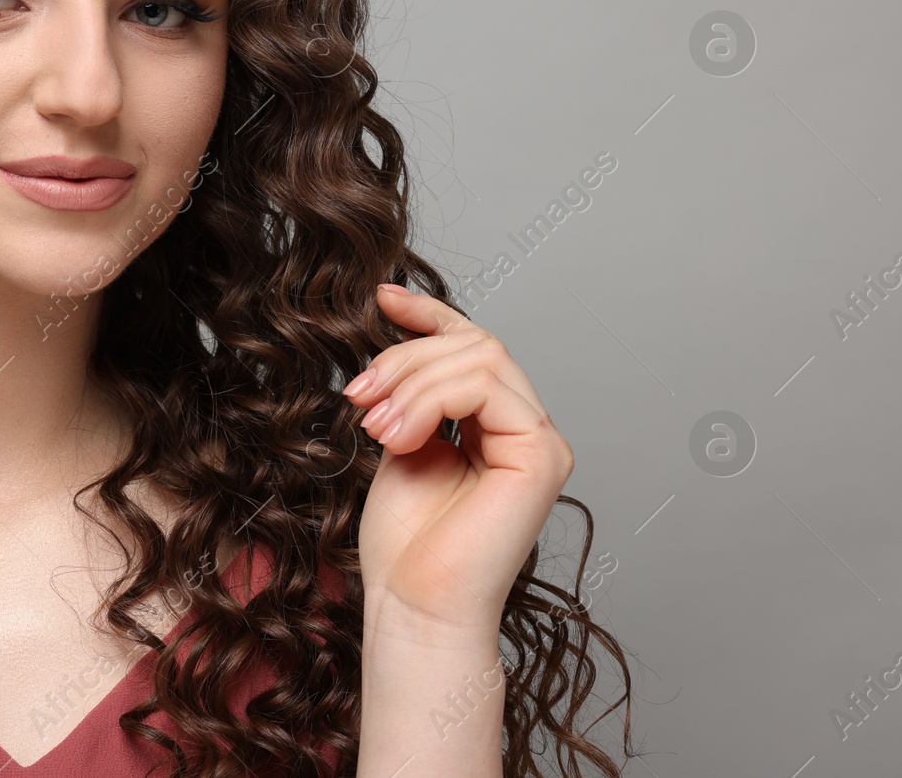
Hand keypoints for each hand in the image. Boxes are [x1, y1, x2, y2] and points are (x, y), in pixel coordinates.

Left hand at [345, 285, 573, 636]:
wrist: (414, 602)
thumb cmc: (406, 541)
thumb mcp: (402, 441)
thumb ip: (414, 393)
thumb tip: (399, 334)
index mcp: (496, 425)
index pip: (473, 345)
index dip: (430, 314)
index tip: (383, 299)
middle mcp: (527, 428)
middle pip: (474, 344)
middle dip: (405, 359)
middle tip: (359, 397)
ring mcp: (542, 441)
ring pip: (479, 357)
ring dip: (411, 382)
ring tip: (373, 425)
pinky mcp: (542, 455)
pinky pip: (488, 388)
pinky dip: (432, 400)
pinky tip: (399, 435)